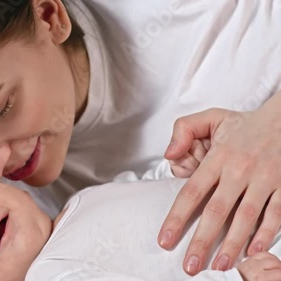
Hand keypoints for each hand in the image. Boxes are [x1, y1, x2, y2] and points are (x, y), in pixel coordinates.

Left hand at [158, 106, 280, 275]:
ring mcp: (264, 179)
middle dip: (202, 241)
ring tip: (219, 265)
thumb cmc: (244, 124)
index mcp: (219, 157)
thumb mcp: (210, 118)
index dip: (177, 218)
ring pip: (246, 217)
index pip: (192, 192)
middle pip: (217, 211)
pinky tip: (253, 251)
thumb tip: (169, 154)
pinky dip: (266, 233)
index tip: (165, 239)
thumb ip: (183, 130)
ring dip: (232, 244)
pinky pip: (275, 213)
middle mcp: (239, 170)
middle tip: (190, 265)